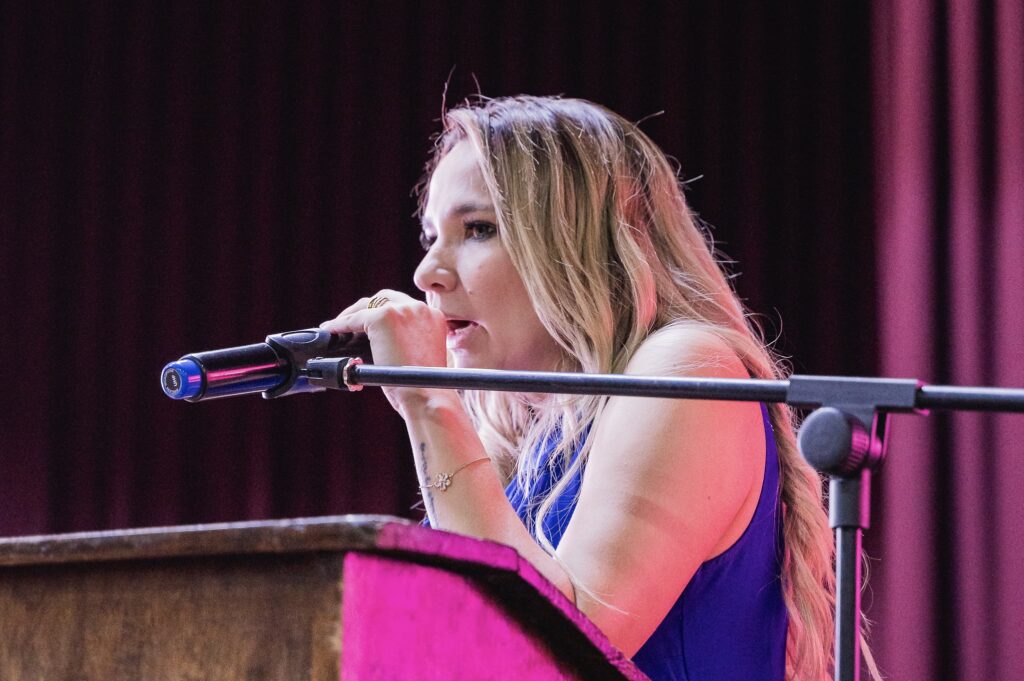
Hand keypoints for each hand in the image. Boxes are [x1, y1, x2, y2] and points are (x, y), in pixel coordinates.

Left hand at [320, 290, 450, 412]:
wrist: (426, 394)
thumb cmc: (423, 386)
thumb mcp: (423, 356)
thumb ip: (410, 341)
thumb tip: (385, 342)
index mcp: (433, 317)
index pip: (402, 306)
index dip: (383, 312)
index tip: (369, 324)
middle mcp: (420, 308)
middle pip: (385, 299)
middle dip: (365, 308)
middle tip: (350, 322)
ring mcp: (402, 311)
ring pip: (367, 305)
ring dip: (351, 315)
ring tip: (337, 326)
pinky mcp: (383, 318)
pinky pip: (354, 319)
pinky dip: (340, 325)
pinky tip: (331, 331)